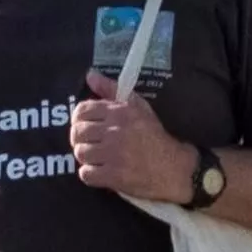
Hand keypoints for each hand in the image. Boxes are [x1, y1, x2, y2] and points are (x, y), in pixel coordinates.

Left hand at [69, 71, 193, 203]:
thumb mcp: (137, 107)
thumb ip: (111, 89)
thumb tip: (90, 75)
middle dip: (80, 139)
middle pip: (77, 133)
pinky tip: (101, 172)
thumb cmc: (154, 136)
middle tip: (90, 144)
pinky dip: (90, 175)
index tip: (85, 125)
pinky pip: (86, 174)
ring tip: (97, 158)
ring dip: (87, 157)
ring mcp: (114, 154)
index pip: (82, 111)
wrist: (174, 168)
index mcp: (120, 112)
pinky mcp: (115, 176)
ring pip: (80, 153)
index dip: (79, 119)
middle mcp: (115, 131)